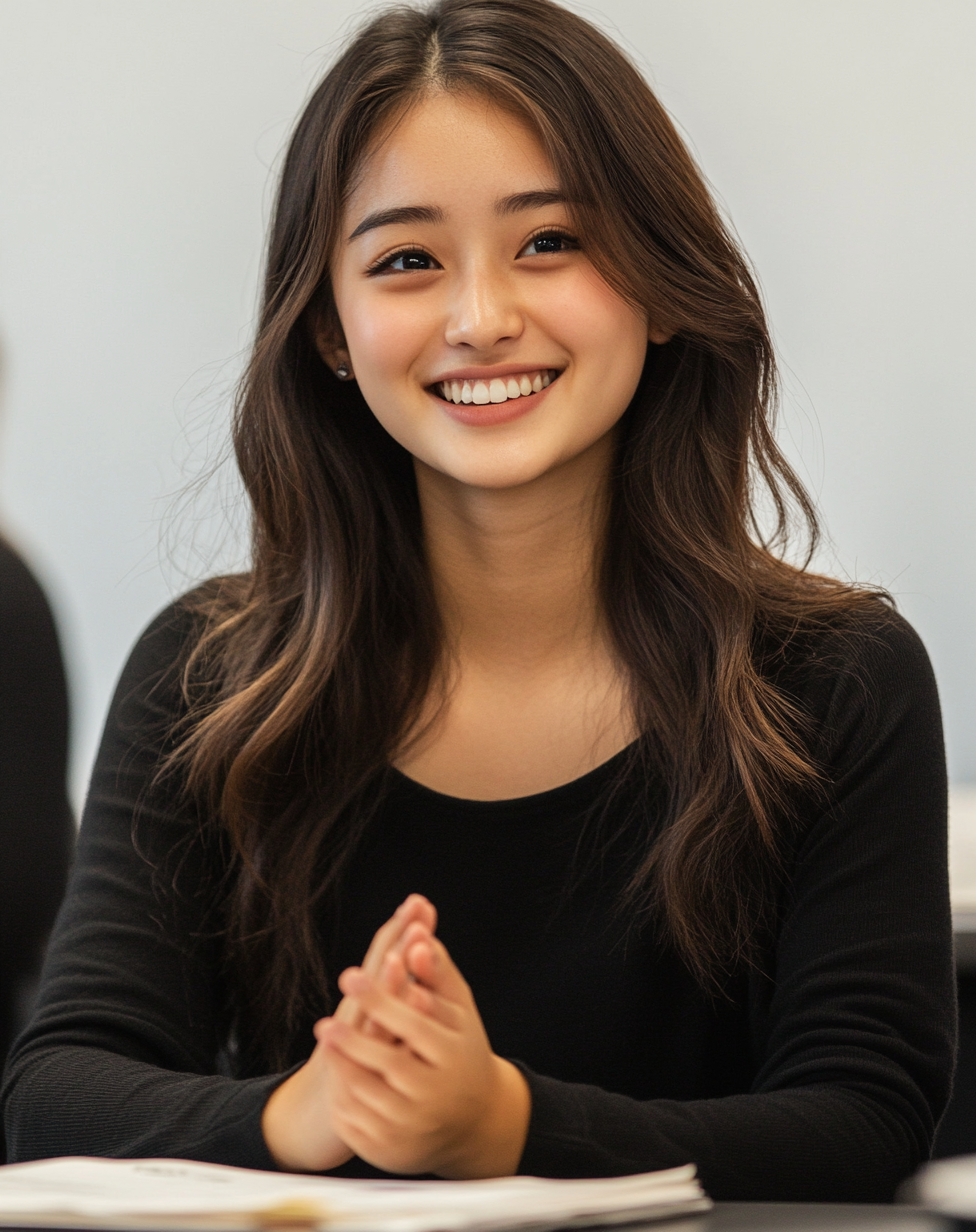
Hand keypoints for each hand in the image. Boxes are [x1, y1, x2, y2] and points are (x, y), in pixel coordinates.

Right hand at [261, 894, 436, 1171]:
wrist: (313, 1122)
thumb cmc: (351, 1070)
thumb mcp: (371, 1029)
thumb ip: (386, 996)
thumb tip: (405, 958)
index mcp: (364, 1004)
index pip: (384, 958)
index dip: (401, 930)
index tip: (420, 902)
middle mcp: (355, 1018)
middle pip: (376, 973)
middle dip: (397, 942)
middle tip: (417, 912)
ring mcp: (351, 1048)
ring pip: (371, 1011)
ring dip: (387, 983)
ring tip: (402, 955)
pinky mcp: (351, 1078)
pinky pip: (368, 1055)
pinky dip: (380, 1037)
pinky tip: (392, 1027)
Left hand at [318, 930, 530, 1178]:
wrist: (473, 1121)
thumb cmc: (462, 1052)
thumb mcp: (459, 1012)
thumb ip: (438, 972)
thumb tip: (419, 934)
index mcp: (453, 1056)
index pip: (413, 1025)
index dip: (380, 1000)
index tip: (349, 976)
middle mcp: (435, 1094)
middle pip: (387, 1064)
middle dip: (353, 1042)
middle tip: (324, 1023)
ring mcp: (413, 1126)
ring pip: (368, 1096)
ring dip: (342, 1069)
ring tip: (325, 1043)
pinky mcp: (391, 1150)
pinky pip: (359, 1124)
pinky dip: (344, 1101)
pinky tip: (336, 1077)